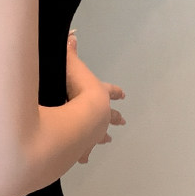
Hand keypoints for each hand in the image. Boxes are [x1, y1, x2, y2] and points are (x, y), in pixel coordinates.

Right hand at [66, 31, 125, 163]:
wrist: (80, 117)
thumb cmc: (77, 91)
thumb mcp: (72, 68)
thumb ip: (70, 53)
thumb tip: (72, 36)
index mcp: (98, 96)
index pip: (109, 92)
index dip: (115, 92)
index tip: (124, 95)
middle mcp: (99, 116)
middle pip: (110, 117)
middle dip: (116, 118)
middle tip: (123, 122)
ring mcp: (92, 134)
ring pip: (99, 137)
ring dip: (101, 138)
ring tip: (106, 141)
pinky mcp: (82, 148)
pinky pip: (83, 152)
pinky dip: (82, 154)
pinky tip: (81, 159)